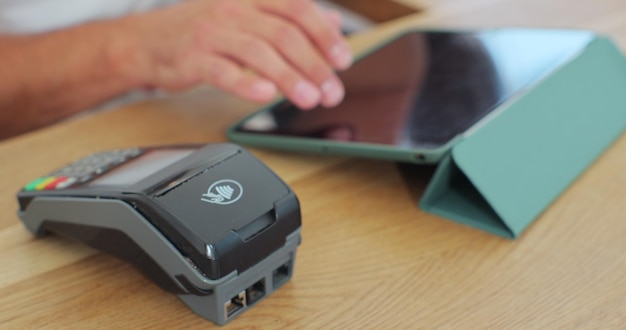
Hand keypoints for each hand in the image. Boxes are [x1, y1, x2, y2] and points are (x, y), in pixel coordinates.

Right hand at [117, 0, 352, 108]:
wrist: (149, 41)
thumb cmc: (205, 32)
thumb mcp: (249, 18)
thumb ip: (290, 20)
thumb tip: (333, 24)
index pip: (297, 10)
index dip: (324, 35)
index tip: (343, 61)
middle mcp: (234, 9)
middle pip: (284, 35)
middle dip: (314, 65)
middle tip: (332, 92)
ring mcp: (212, 33)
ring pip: (258, 53)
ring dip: (289, 78)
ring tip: (310, 99)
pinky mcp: (193, 58)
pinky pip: (222, 71)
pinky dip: (246, 83)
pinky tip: (265, 96)